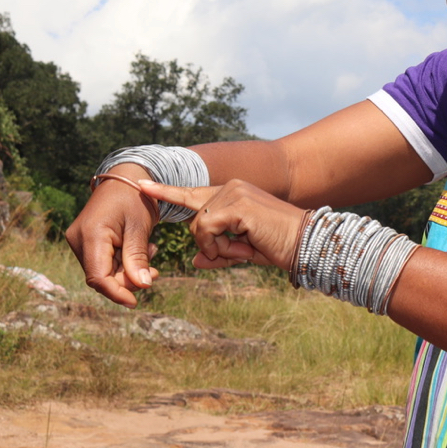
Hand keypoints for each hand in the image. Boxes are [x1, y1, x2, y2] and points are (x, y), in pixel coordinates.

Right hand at [65, 163, 160, 307]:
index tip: (135, 302)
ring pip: (104, 271)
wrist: (125, 178)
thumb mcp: (140, 226)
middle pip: (101, 276)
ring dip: (128, 270)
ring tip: (150, 251)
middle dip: (128, 280)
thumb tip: (142, 286)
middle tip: (155, 271)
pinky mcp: (86, 242)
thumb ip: (138, 256)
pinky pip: (104, 262)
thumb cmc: (135, 198)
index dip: (116, 293)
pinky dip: (123, 262)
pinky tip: (140, 248)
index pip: (98, 276)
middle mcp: (78, 240)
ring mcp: (79, 241)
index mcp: (90, 234)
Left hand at [138, 179, 306, 270]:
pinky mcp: (236, 205)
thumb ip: (217, 253)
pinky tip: (242, 246)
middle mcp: (232, 188)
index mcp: (233, 194)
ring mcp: (234, 193)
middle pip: (195, 219)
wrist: (305, 244)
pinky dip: (219, 245)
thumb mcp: (242, 251)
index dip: (167, 192)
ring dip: (216, 246)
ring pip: (199, 226)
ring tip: (245, 247)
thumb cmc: (278, 247)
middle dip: (209, 243)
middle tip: (238, 251)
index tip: (141, 186)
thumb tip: (196, 260)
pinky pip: (207, 229)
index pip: (193, 193)